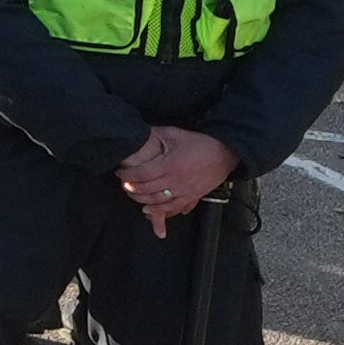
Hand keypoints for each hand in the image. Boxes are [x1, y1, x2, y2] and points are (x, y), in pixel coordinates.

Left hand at [117, 126, 237, 231]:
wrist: (224, 153)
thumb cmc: (199, 143)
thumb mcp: (174, 134)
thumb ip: (155, 134)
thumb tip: (138, 132)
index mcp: (169, 164)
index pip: (141, 174)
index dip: (126, 175)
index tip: (119, 172)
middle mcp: (175, 181)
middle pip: (146, 190)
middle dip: (131, 188)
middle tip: (123, 184)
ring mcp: (184, 191)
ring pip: (157, 202)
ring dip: (141, 200)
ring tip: (132, 195)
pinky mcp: (192, 197)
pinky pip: (173, 209)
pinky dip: (159, 212)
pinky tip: (148, 211)